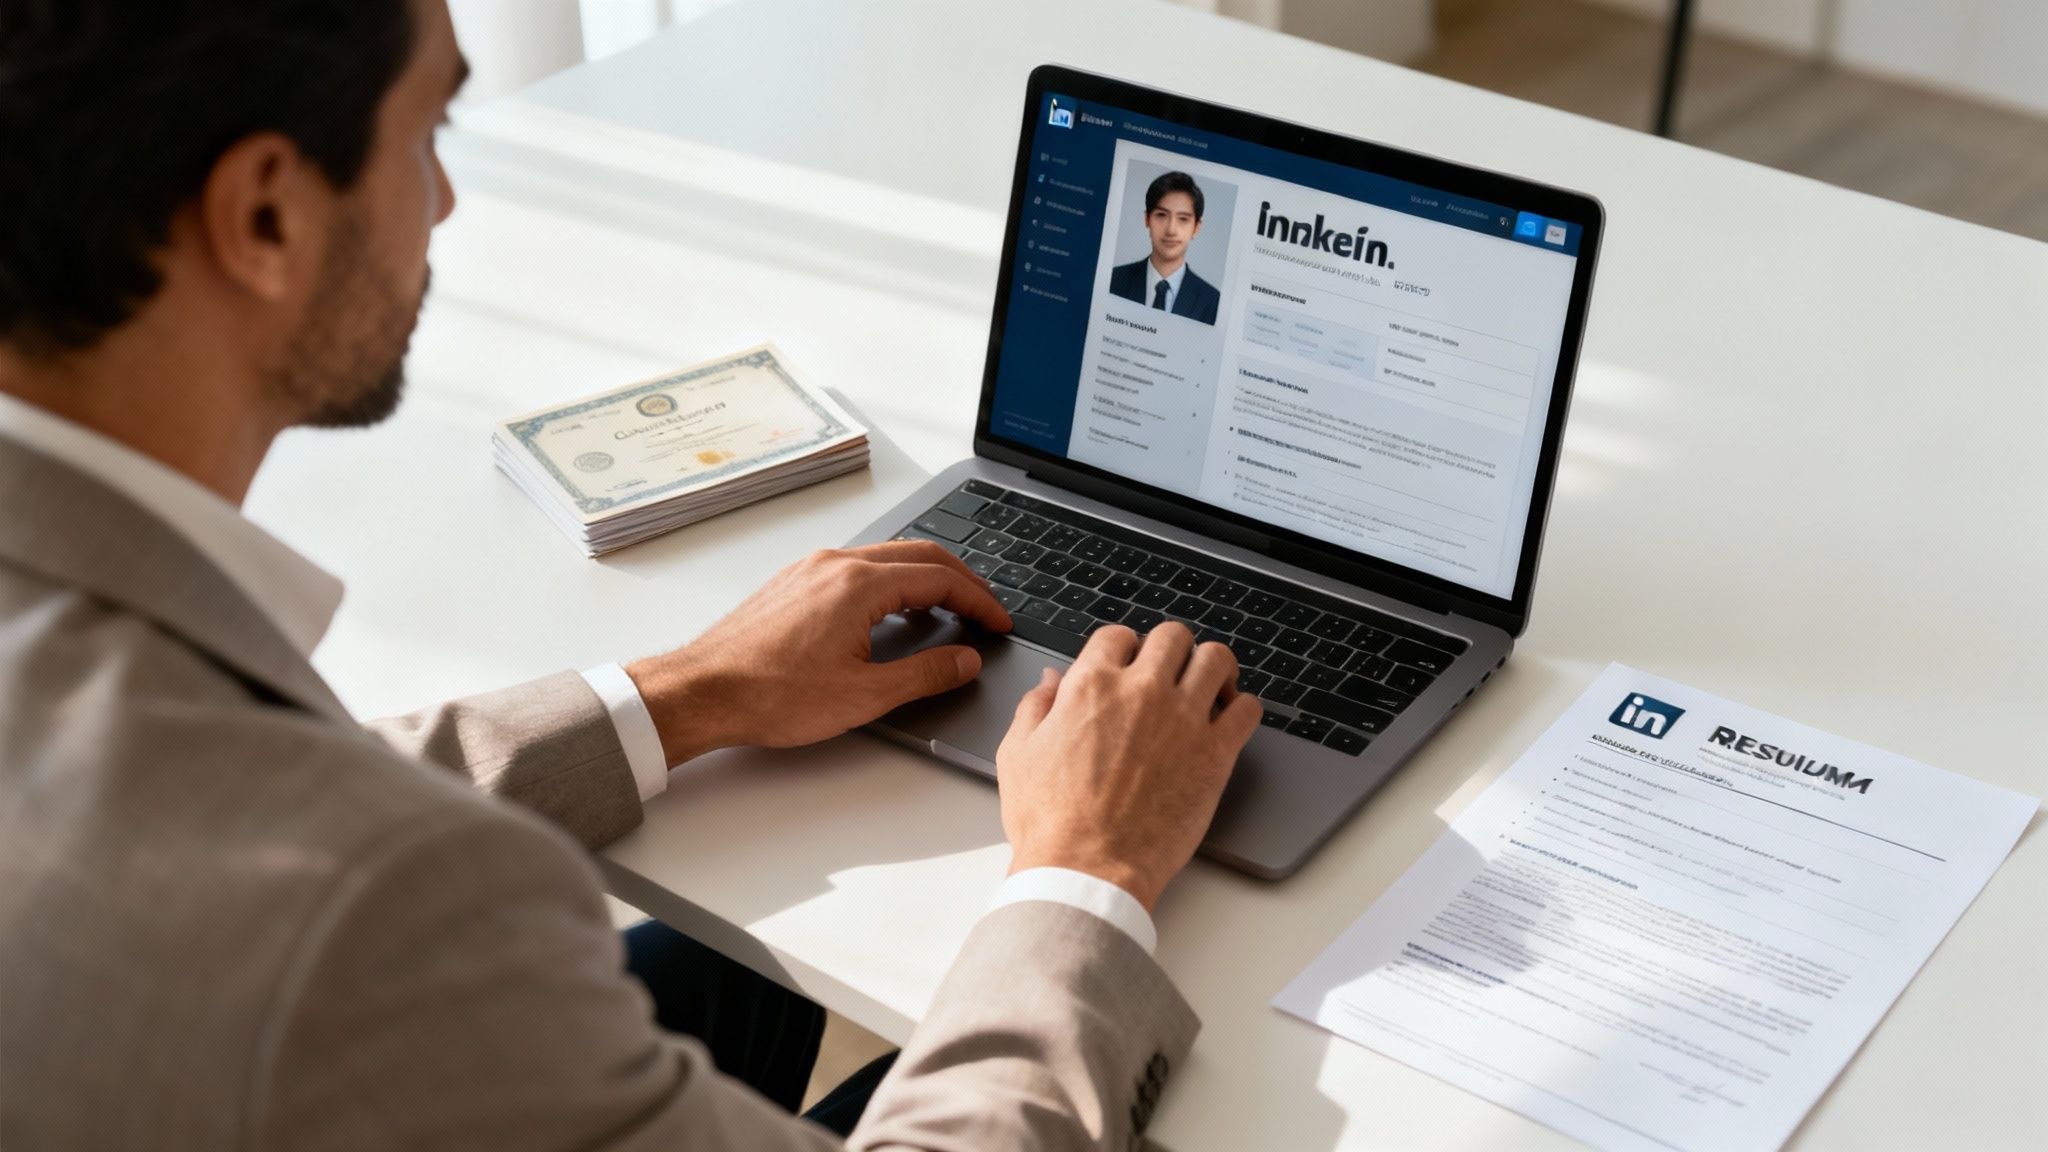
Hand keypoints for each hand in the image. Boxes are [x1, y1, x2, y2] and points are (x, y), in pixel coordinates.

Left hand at [624, 541, 1011, 764]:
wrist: (702, 691)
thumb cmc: (769, 695)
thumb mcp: (863, 696)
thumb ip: (924, 674)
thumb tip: (964, 661)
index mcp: (858, 585)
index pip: (940, 577)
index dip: (979, 600)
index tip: (997, 623)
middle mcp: (835, 564)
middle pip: (918, 555)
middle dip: (961, 581)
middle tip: (984, 611)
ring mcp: (811, 569)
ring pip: (886, 558)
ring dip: (925, 578)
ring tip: (948, 610)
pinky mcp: (794, 583)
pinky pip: (857, 567)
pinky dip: (891, 582)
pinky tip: (893, 611)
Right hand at [996, 623, 1262, 910]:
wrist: (1087, 868)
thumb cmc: (1050, 821)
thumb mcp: (1018, 754)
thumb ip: (1036, 706)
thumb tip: (1051, 680)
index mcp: (1092, 685)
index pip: (1119, 635)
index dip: (1124, 649)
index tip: (1128, 666)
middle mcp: (1142, 691)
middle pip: (1173, 636)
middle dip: (1171, 650)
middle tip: (1170, 673)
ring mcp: (1183, 719)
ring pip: (1217, 659)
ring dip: (1213, 668)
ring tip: (1210, 686)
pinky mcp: (1215, 753)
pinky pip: (1248, 709)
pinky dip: (1242, 708)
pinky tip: (1230, 721)